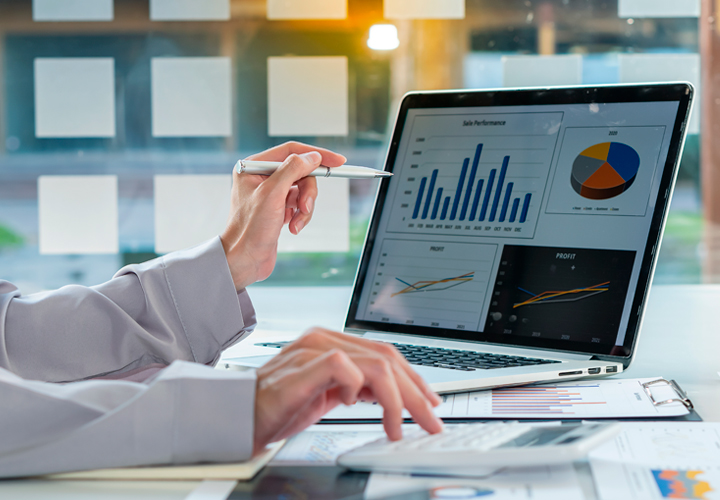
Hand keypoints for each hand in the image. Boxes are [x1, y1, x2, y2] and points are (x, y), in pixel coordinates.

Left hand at [220, 142, 345, 289]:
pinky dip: (301, 216)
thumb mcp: (272, 193)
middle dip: (307, 191)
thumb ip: (293, 169)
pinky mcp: (277, 209)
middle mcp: (261, 177)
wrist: (244, 260)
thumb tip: (313, 157)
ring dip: (305, 207)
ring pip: (302, 190)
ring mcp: (270, 194)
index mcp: (253, 167)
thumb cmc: (250, 229)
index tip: (337, 161)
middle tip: (306, 206)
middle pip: (300, 172)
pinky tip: (293, 227)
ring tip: (297, 222)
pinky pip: (299, 205)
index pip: (291, 151)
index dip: (316, 155)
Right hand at [252, 329, 443, 454]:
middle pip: (387, 358)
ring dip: (396, 400)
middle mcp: (325, 339)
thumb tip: (394, 396)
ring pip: (375, 364)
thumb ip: (357, 387)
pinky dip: (357, 387)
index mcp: (333, 343)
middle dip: (415, 393)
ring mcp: (313, 349)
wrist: (239, 415)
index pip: (385, 353)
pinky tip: (352, 405)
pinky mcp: (303, 365)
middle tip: (430, 420)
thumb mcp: (328, 395)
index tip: (430, 402)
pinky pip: (344, 367)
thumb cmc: (279, 406)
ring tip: (397, 427)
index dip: (413, 379)